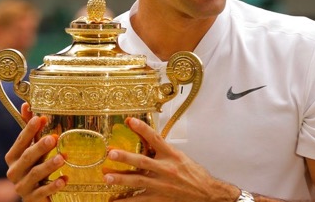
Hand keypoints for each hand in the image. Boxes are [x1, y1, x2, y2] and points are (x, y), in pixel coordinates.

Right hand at [4, 103, 67, 201]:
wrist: (35, 196)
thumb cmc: (34, 166)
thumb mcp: (32, 148)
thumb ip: (30, 129)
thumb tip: (26, 104)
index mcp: (13, 157)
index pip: (20, 141)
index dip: (29, 130)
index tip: (40, 118)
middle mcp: (14, 171)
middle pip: (27, 157)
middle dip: (39, 147)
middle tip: (52, 138)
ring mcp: (22, 186)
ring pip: (35, 174)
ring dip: (49, 165)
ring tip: (62, 158)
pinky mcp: (31, 199)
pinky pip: (42, 192)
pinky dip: (53, 186)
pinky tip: (64, 180)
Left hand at [102, 117, 238, 201]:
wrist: (207, 193)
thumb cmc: (194, 174)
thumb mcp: (180, 157)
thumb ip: (163, 149)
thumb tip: (146, 137)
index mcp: (171, 155)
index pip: (155, 138)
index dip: (142, 128)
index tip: (130, 121)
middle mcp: (166, 169)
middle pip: (143, 161)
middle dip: (126, 157)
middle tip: (111, 153)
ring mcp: (162, 185)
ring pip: (138, 181)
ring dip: (121, 179)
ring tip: (107, 177)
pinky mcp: (159, 198)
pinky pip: (139, 200)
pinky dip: (125, 201)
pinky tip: (114, 200)